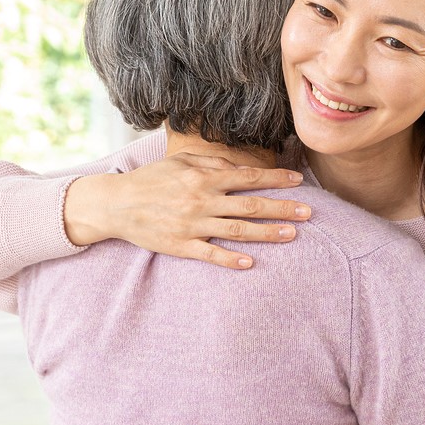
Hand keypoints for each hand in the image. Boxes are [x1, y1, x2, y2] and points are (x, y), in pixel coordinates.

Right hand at [65, 153, 311, 268]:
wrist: (116, 204)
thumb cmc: (151, 180)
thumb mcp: (180, 162)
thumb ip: (211, 163)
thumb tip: (239, 167)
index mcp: (203, 178)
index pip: (247, 177)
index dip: (275, 179)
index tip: (297, 181)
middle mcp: (202, 200)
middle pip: (250, 205)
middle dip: (282, 208)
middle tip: (308, 212)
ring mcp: (192, 225)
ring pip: (237, 230)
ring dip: (267, 232)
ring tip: (292, 235)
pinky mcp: (181, 245)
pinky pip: (210, 254)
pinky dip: (231, 259)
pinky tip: (251, 262)